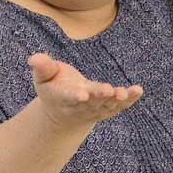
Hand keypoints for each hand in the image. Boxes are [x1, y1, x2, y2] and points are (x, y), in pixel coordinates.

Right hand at [26, 52, 141, 129]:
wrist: (64, 114)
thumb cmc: (53, 89)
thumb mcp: (43, 79)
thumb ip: (42, 68)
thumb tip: (34, 58)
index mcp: (63, 98)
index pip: (69, 97)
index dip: (75, 95)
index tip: (81, 93)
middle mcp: (81, 106)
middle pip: (91, 102)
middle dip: (100, 96)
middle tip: (108, 91)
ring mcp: (96, 109)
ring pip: (107, 105)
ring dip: (117, 100)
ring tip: (125, 92)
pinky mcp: (108, 108)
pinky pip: (120, 105)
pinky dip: (130, 99)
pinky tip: (138, 90)